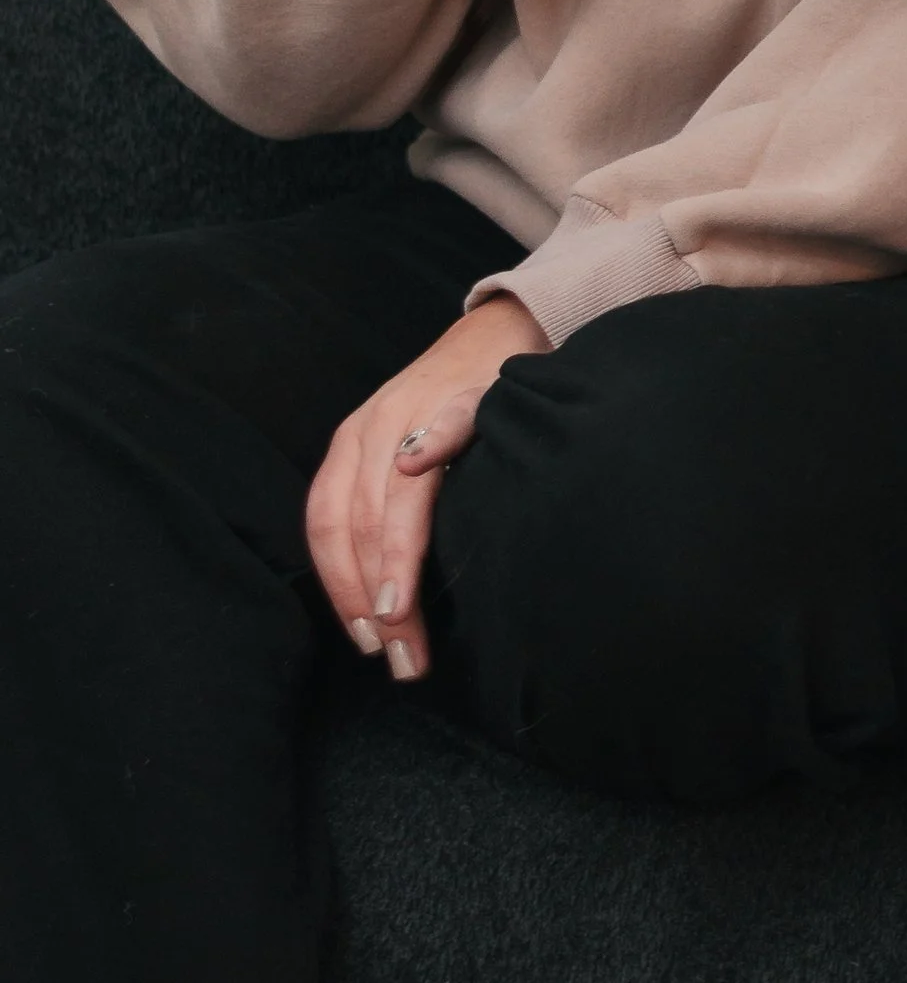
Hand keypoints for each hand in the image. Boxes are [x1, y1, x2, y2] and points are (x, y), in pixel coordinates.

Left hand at [305, 297, 550, 677]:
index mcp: (352, 446)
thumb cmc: (452, 407)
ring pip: (394, 494)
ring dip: (396, 562)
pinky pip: (447, 422)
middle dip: (374, 599)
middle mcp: (374, 426)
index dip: (340, 589)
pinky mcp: (471, 392)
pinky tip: (420, 468)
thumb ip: (384, 511)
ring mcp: (421, 407)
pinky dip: (431, 446)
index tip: (367, 640)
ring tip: (404, 618)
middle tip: (398, 655)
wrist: (502, 327)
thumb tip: (382, 605)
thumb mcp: (401, 454)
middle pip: (359, 524)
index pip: (327, 527)